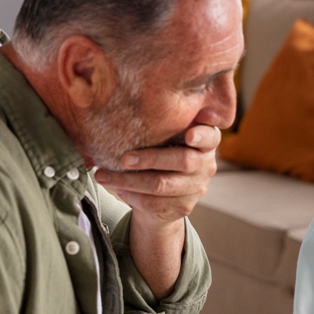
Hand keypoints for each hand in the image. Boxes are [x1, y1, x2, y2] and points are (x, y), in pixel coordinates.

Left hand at [94, 124, 219, 229]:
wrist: (165, 196)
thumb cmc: (162, 153)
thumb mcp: (166, 137)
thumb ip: (162, 126)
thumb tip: (125, 107)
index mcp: (205, 142)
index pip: (210, 137)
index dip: (201, 136)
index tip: (189, 135)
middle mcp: (205, 165)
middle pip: (183, 161)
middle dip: (150, 159)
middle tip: (124, 159)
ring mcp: (196, 188)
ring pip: (162, 185)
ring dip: (129, 181)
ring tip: (103, 176)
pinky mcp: (183, 206)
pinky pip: (154, 203)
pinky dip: (131, 195)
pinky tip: (117, 189)